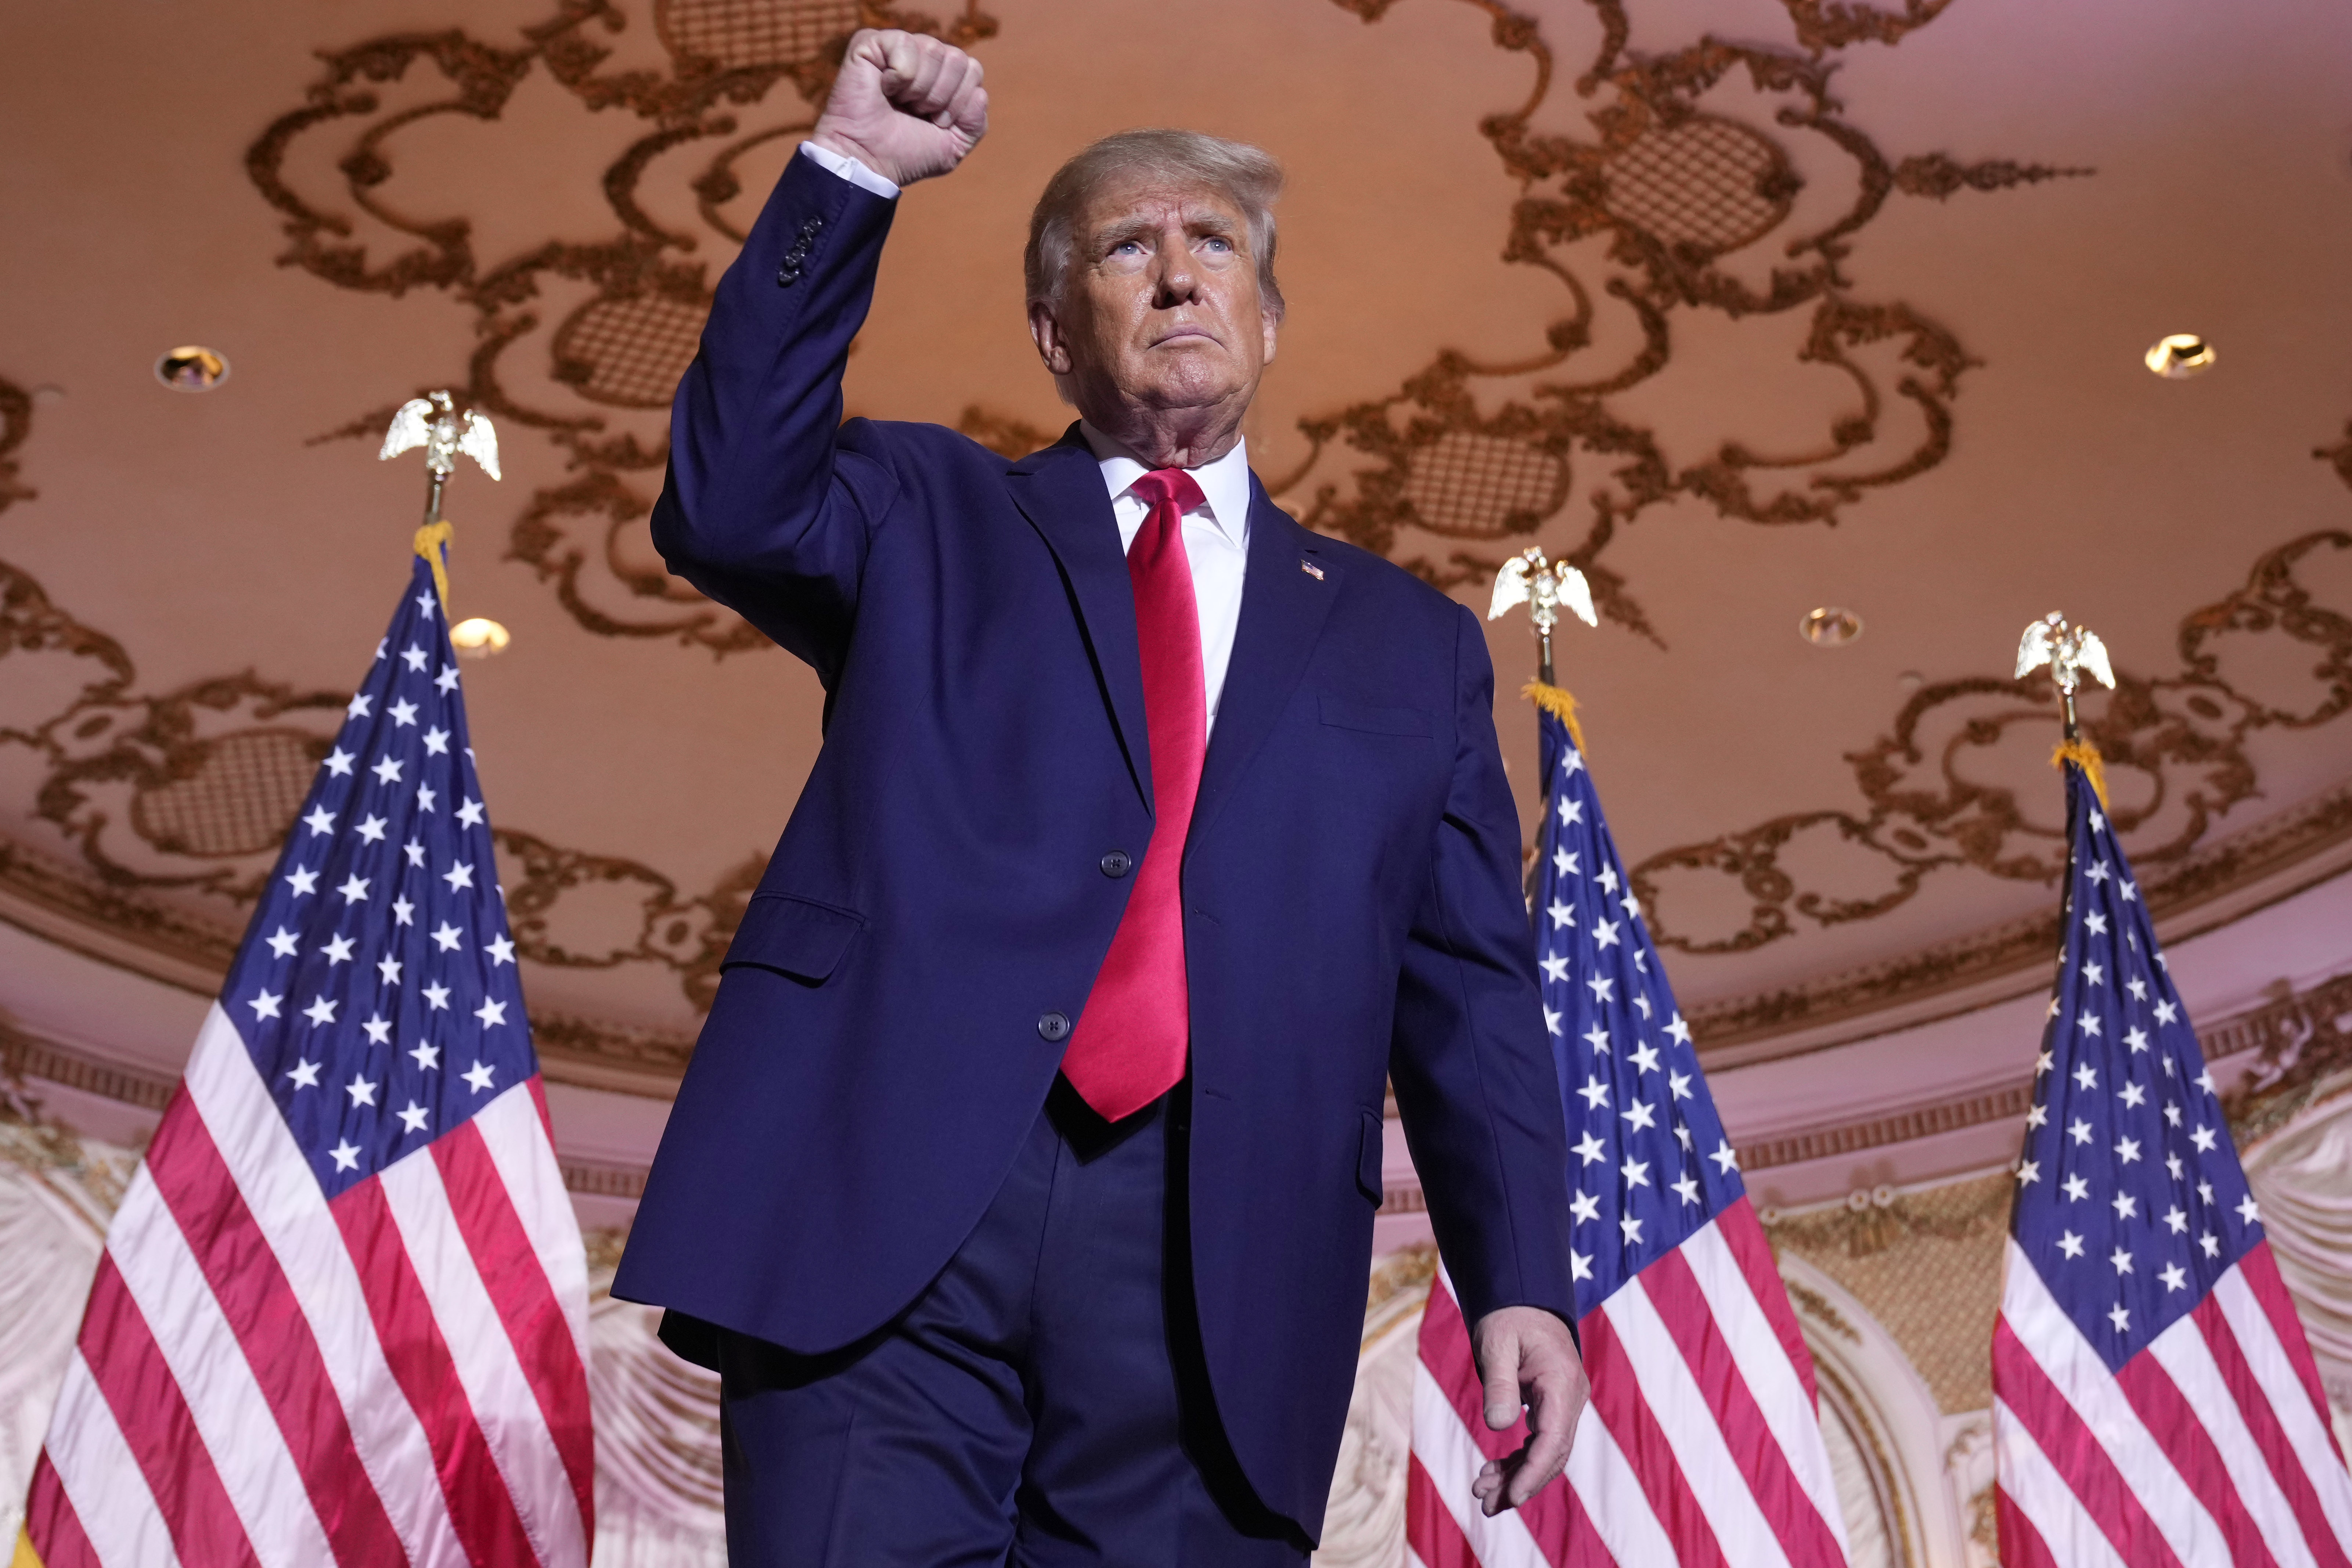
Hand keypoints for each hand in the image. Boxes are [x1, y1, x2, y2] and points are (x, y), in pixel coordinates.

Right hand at [808, 29, 986, 186]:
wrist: (868, 162)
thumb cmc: (905, 155)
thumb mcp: (954, 146)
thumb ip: (976, 122)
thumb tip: (979, 92)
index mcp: (943, 76)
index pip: (973, 70)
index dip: (958, 103)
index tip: (934, 122)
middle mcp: (923, 57)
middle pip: (958, 59)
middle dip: (940, 97)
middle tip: (914, 112)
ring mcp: (898, 47)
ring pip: (935, 50)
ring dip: (919, 89)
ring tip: (898, 102)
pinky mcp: (871, 42)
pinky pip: (905, 44)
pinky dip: (899, 75)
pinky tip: (883, 88)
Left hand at [1468, 1305, 1588, 1515]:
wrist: (1523, 1299)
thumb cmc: (1508, 1317)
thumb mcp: (1497, 1344)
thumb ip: (1499, 1384)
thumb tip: (1499, 1426)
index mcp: (1561, 1382)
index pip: (1553, 1440)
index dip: (1533, 1473)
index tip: (1511, 1498)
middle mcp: (1570, 1397)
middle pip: (1552, 1454)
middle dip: (1521, 1484)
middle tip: (1485, 1504)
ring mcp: (1564, 1404)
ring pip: (1546, 1453)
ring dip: (1517, 1476)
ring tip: (1482, 1493)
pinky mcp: (1553, 1407)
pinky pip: (1540, 1442)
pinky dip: (1519, 1460)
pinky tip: (1494, 1472)